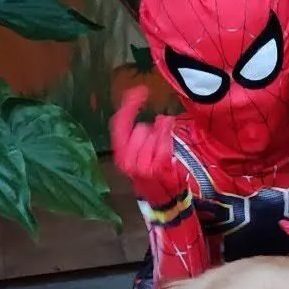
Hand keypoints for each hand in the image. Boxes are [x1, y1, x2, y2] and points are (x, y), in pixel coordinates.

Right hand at [110, 86, 183, 205]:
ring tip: (161, 148)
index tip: (140, 90)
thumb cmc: (149, 171)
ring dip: (159, 135)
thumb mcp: (135, 152)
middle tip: (154, 143)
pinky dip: (167, 137)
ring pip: (153, 133)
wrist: (163, 197)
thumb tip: (136, 97)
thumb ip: (134, 130)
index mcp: (120, 154)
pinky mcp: (159, 166)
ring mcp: (143, 164)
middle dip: (149, 131)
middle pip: (140, 128)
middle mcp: (128, 160)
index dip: (129, 105)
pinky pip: (164, 141)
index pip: (119, 123)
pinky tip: (168, 145)